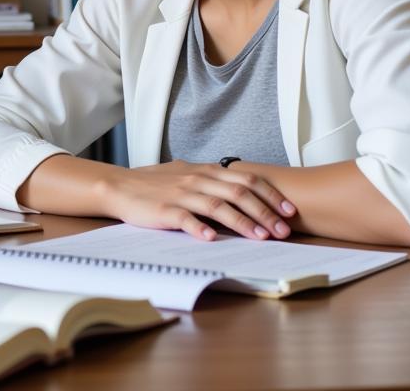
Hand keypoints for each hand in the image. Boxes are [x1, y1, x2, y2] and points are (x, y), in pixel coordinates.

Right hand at [96, 160, 296, 240]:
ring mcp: (181, 194)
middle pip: (238, 192)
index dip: (270, 195)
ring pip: (217, 206)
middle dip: (264, 212)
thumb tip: (241, 193)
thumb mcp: (187, 176)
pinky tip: (212, 239)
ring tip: (260, 237)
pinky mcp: (165, 210)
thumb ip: (212, 183)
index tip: (289, 211)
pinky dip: (200, 228)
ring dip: (242, 222)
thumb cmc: (155, 184)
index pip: (246, 179)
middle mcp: (197, 180)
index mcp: (205, 171)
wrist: (120, 185)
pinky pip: (185, 218)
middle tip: (283, 230)